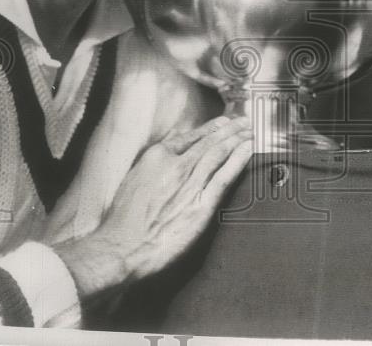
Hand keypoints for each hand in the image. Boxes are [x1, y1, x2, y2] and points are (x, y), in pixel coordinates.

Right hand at [53, 115, 251, 296]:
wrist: (121, 248)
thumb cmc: (121, 222)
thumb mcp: (132, 180)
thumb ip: (151, 165)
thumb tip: (164, 155)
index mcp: (156, 157)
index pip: (190, 137)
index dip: (210, 128)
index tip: (222, 123)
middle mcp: (175, 166)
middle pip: (209, 142)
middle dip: (230, 130)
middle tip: (244, 122)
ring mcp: (190, 184)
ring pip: (220, 154)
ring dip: (238, 140)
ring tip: (250, 132)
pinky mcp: (201, 205)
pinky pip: (225, 176)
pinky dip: (239, 160)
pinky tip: (249, 150)